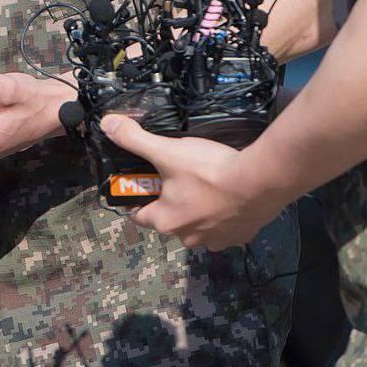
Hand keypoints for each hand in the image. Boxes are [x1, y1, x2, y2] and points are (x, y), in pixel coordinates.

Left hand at [100, 115, 283, 250]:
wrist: (259, 182)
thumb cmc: (208, 170)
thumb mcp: (168, 151)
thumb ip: (135, 140)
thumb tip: (106, 125)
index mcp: (165, 222)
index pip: (138, 214)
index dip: (138, 195)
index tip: (144, 180)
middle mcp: (187, 238)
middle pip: (170, 218)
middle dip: (171, 199)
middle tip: (180, 174)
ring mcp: (216, 241)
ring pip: (197, 224)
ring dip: (198, 208)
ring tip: (207, 182)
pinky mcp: (239, 237)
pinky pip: (224, 226)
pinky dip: (223, 213)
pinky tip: (229, 194)